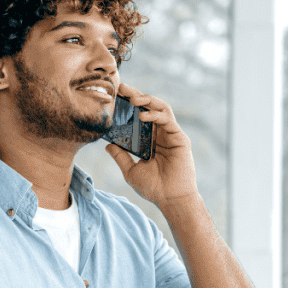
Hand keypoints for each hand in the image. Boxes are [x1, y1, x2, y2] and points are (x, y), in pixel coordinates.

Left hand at [106, 83, 198, 207]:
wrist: (170, 199)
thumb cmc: (153, 187)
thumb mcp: (130, 170)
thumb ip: (120, 156)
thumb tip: (107, 144)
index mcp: (149, 140)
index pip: (139, 116)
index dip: (129, 105)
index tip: (115, 96)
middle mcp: (160, 134)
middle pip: (149, 108)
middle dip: (136, 95)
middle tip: (122, 88)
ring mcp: (170, 134)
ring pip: (161, 108)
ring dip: (147, 100)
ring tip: (133, 99)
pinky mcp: (179, 138)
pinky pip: (167, 120)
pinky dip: (155, 114)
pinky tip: (142, 115)